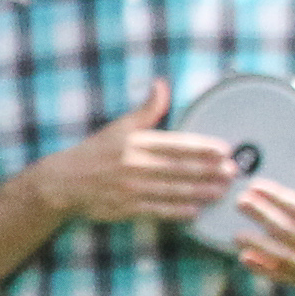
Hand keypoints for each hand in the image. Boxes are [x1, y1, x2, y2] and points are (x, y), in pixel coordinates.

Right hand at [27, 80, 250, 227]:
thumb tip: (162, 84)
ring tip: (221, 191)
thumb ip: (147, 109)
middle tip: (233, 172)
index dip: (203, 148)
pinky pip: (156, 210)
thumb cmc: (94, 153)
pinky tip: (194, 210)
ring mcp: (130, 189)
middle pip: (180, 169)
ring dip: (200, 192)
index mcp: (137, 143)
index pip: (177, 144)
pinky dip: (176, 211)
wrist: (62, 183)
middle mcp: (135, 165)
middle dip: (209, 171)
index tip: (224, 150)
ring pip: (173, 190)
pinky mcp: (125, 208)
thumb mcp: (119, 127)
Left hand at [221, 154, 294, 285]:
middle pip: (286, 231)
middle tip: (240, 201)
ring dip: (258, 245)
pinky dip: (261, 268)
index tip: (255, 185)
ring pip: (281, 256)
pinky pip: (279, 275)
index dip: (277, 197)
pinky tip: (244, 257)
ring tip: (236, 234)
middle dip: (262, 216)